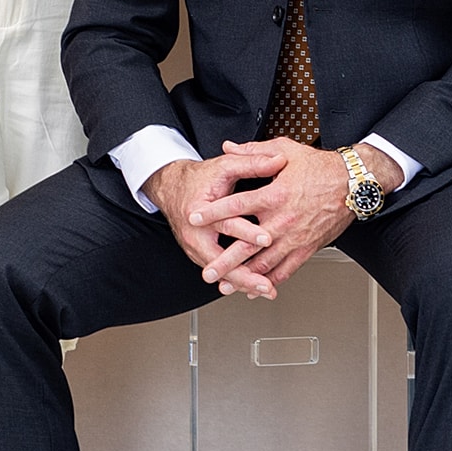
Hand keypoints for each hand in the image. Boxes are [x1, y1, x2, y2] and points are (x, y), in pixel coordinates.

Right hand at [145, 154, 282, 297]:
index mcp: (198, 211)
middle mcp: (195, 234)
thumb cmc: (199, 179)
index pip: (226, 223)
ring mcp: (196, 248)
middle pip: (220, 260)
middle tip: (265, 282)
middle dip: (245, 274)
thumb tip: (277, 161)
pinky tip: (254, 287)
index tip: (267, 238)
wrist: (173, 188)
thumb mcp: (224, 166)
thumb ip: (251, 162)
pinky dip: (238, 280)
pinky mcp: (201, 255)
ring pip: (221, 272)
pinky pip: (221, 272)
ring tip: (266, 289)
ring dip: (244, 282)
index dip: (248, 232)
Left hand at [189, 138, 356, 291]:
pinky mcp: (307, 248)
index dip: (213, 213)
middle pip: (247, 245)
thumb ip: (254, 151)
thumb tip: (229, 146)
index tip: (194, 219)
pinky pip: (286, 269)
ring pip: (265, 263)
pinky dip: (270, 281)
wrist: (354, 184)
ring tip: (226, 285)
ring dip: (243, 276)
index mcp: (274, 195)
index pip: (236, 205)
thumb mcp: (286, 151)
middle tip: (208, 271)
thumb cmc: (321, 167)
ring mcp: (295, 238)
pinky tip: (258, 288)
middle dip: (224, 260)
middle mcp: (282, 220)